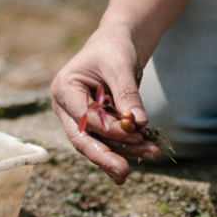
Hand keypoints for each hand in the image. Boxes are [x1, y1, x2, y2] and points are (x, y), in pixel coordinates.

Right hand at [51, 25, 161, 184]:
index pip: (84, 118)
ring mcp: (78, 120)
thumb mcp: (121, 65)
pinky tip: (135, 164)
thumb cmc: (115, 48)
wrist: (118, 43)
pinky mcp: (94, 126)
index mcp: (64, 89)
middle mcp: (66, 108)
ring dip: (124, 152)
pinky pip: (107, 143)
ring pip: (98, 144)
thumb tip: (138, 123)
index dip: (109, 128)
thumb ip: (128, 93)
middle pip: (83, 139)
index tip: (136, 132)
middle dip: (106, 156)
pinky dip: (123, 152)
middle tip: (124, 172)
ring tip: (152, 153)